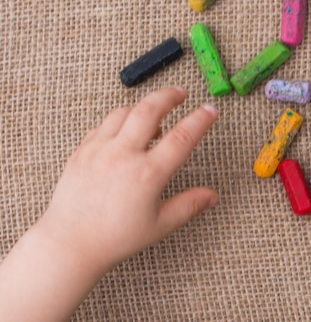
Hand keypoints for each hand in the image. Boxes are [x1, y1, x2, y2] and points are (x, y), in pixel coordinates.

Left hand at [39, 86, 218, 268]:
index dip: (199, 120)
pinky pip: (102, 126)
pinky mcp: (81, 152)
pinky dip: (118, 123)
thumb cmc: (114, 239)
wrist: (70, 244)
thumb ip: (189, 205)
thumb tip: (212, 196)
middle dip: (168, 96)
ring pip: (123, 112)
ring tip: (154, 115)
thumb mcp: (160, 225)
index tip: (210, 110)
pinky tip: (126, 133)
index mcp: (147, 174)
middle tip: (180, 93)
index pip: (181, 138)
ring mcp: (99, 151)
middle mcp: (123, 156)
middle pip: (149, 110)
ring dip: (142, 108)